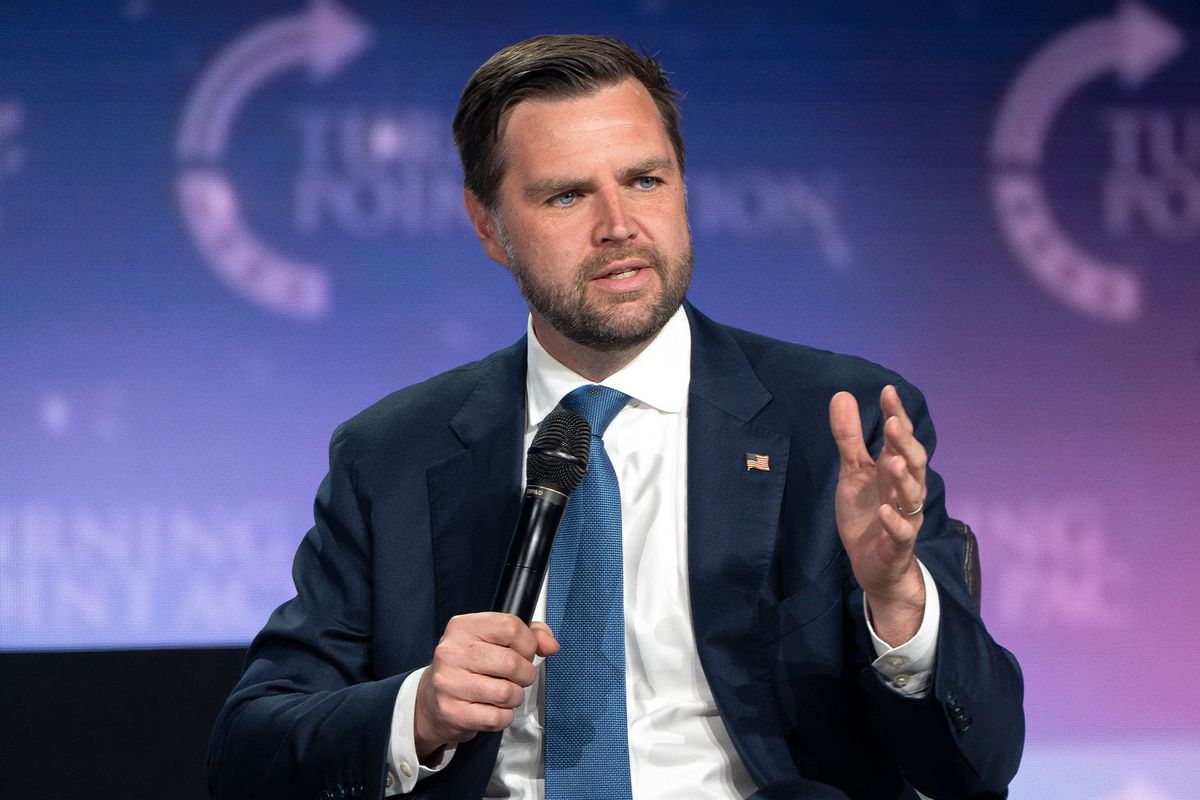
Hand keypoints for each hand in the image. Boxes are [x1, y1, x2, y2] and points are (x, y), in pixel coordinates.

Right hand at [414, 613, 557, 760]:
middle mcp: (451, 652)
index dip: (527, 643)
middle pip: (512, 662)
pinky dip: (504, 716)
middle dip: (524, 674)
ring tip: (504, 693)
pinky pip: (497, 717)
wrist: (432, 699)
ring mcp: (449, 683)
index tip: (523, 652)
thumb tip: (551, 645)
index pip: (511, 627)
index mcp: (463, 627)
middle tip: (516, 677)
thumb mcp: (494, 640)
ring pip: (507, 692)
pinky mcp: (452, 712)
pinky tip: (493, 708)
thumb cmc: (470, 665)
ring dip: (515, 697)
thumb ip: (529, 635)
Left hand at [829, 385, 926, 644]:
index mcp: (893, 468)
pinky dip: (895, 521)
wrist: (873, 564)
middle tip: (894, 423)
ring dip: (903, 478)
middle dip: (905, 443)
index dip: (897, 415)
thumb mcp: (852, 472)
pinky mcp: (898, 543)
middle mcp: (904, 489)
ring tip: (894, 461)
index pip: (900, 438)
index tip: (889, 392)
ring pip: (911, 494)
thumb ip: (849, 438)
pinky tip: (886, 510)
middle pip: (914, 461)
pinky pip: (902, 532)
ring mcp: (904, 515)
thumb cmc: (867, 513)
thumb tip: (842, 395)